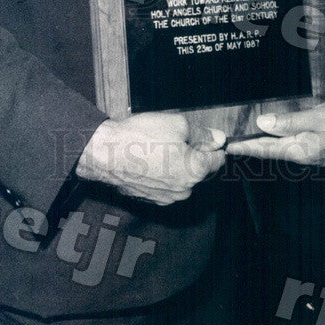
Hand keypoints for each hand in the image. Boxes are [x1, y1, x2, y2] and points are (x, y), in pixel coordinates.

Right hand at [76, 112, 224, 205]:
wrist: (106, 154)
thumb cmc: (141, 137)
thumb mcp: (178, 124)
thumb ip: (202, 133)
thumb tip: (219, 139)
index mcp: (196, 171)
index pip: (218, 160)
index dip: (213, 146)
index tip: (204, 137)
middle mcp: (185, 190)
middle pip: (200, 170)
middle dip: (194, 155)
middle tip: (176, 138)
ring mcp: (167, 198)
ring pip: (183, 179)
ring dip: (178, 165)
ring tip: (159, 148)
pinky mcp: (151, 200)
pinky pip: (166, 185)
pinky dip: (163, 174)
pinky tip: (149, 160)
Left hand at [225, 101, 324, 165]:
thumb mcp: (318, 117)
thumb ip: (290, 121)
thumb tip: (262, 122)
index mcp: (300, 149)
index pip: (266, 148)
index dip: (246, 146)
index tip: (229, 146)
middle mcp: (302, 157)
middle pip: (271, 152)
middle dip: (251, 147)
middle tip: (231, 144)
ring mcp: (310, 156)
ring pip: (280, 151)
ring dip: (262, 146)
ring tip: (245, 141)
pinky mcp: (316, 151)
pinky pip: (290, 148)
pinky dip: (277, 143)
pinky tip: (272, 137)